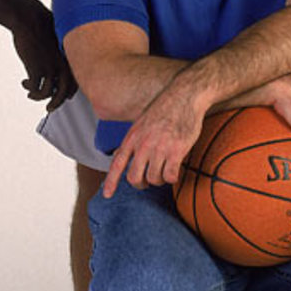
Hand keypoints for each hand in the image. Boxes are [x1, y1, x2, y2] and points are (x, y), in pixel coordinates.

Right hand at [10, 0, 76, 111]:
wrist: (29, 18)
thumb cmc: (43, 25)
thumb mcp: (58, 39)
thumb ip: (61, 52)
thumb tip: (59, 59)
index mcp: (69, 58)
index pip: (76, 82)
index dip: (70, 93)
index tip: (63, 98)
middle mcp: (62, 65)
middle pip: (64, 92)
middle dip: (56, 103)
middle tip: (49, 108)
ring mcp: (49, 68)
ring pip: (48, 94)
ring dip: (38, 96)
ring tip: (30, 94)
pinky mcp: (36, 69)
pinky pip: (35, 89)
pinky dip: (30, 89)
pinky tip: (24, 83)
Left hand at [102, 79, 202, 198]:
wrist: (184, 95)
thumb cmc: (165, 108)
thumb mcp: (141, 122)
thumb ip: (133, 140)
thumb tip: (119, 154)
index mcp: (133, 137)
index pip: (117, 163)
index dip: (111, 181)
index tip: (106, 195)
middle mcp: (143, 144)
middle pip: (134, 178)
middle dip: (142, 184)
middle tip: (150, 180)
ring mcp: (159, 148)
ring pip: (154, 179)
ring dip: (160, 180)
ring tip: (166, 170)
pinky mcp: (176, 151)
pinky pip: (170, 176)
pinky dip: (173, 178)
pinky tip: (176, 170)